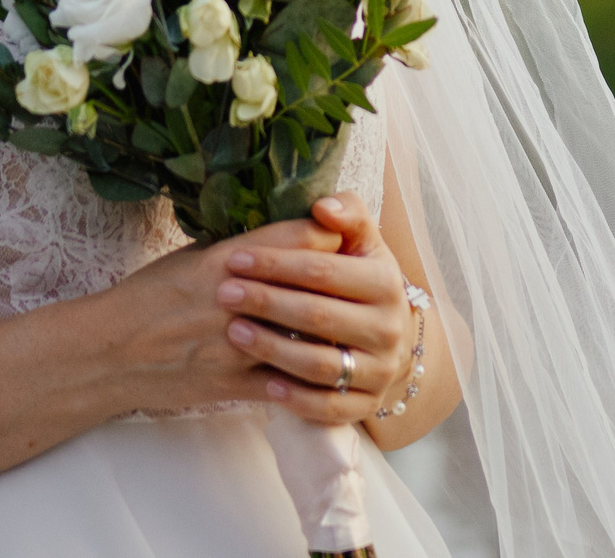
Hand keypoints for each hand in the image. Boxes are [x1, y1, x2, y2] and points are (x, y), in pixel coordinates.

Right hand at [88, 215, 345, 414]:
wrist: (108, 353)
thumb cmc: (150, 296)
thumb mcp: (196, 256)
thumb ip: (246, 248)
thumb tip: (293, 234)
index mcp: (228, 260)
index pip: (305, 240)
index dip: (332, 238)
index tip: (345, 239)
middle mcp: (237, 300)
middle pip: (316, 287)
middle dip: (343, 285)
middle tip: (359, 283)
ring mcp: (236, 347)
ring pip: (309, 339)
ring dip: (333, 333)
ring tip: (349, 326)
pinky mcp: (232, 384)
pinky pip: (288, 383)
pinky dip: (309, 376)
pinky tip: (323, 368)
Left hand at [217, 194, 411, 426]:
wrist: (387, 334)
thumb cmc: (358, 280)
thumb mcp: (360, 243)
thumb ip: (347, 214)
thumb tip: (322, 208)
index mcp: (387, 283)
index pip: (325, 271)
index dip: (277, 263)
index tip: (235, 258)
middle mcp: (390, 329)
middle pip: (319, 316)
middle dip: (266, 303)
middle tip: (224, 294)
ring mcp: (381, 371)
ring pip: (321, 364)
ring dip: (273, 348)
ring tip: (234, 332)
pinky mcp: (368, 405)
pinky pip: (328, 407)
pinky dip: (296, 397)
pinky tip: (264, 382)